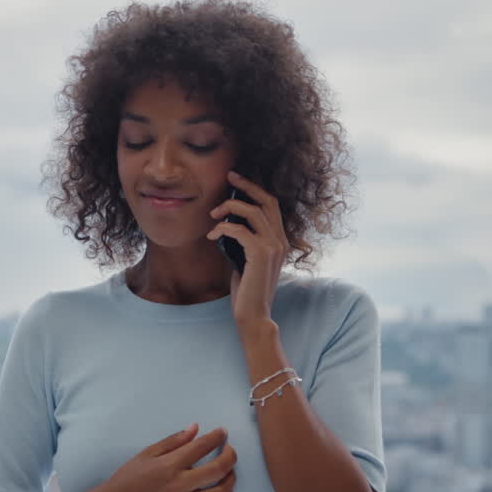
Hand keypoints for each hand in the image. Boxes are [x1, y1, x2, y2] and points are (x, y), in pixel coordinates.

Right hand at [99, 424, 237, 491]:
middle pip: (219, 468)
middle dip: (230, 455)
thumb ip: (173, 441)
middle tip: (229, 449)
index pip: (202, 446)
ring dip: (231, 478)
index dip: (217, 436)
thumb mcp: (146, 454)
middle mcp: (179, 486)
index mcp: (169, 466)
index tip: (222, 432)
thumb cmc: (128, 479)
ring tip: (229, 470)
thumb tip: (196, 428)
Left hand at [206, 170, 286, 329]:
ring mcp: (273, 246)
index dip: (255, 189)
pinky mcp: (261, 254)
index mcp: (280, 240)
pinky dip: (222, 228)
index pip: (271, 205)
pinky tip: (211, 235)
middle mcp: (280, 240)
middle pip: (267, 200)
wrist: (253, 315)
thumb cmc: (247, 290)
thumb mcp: (246, 260)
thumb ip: (244, 241)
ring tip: (212, 215)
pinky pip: (239, 229)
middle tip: (229, 176)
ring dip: (229, 207)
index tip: (237, 180)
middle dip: (247, 185)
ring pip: (251, 211)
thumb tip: (228, 224)